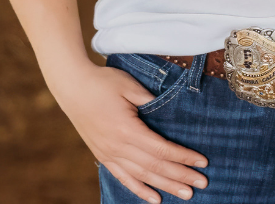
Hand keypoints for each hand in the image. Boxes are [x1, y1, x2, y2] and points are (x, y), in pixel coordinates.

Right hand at [51, 61, 208, 202]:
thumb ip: (151, 100)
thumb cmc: (104, 82)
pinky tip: (154, 199)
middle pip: (155, 167)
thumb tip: (170, 112)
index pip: (162, 150)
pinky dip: (139, 190)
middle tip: (202, 184)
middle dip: (180, 176)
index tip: (202, 162)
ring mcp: (109, 155)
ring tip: (185, 194)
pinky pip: (123, 178)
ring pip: (142, 177)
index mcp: (127, 130)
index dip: (183, 157)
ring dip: (165, 187)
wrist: (73, 88)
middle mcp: (118, 148)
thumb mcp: (130, 86)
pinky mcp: (103, 156)